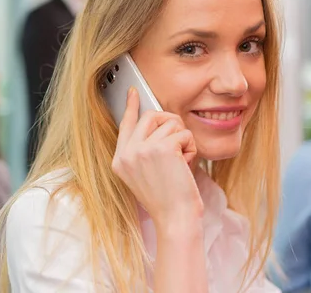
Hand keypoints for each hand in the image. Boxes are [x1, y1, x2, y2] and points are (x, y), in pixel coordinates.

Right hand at [111, 87, 203, 227]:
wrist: (175, 219)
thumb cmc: (166, 200)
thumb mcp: (144, 174)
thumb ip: (143, 149)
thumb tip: (156, 122)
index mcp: (120, 160)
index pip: (124, 125)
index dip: (131, 106)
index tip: (134, 92)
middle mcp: (127, 153)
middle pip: (151, 116)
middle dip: (170, 123)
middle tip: (179, 139)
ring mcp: (142, 149)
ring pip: (170, 124)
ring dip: (183, 140)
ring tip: (181, 162)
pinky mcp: (162, 148)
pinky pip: (183, 133)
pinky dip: (190, 148)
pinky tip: (186, 164)